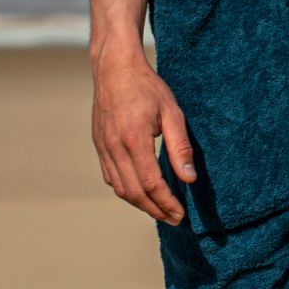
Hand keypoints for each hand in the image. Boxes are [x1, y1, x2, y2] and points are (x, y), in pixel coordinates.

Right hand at [91, 44, 196, 225]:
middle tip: (174, 219)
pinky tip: (141, 191)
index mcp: (134, 139)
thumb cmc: (147, 87)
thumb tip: (189, 179)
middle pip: (134, 193)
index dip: (166, 203)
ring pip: (120, 188)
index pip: (151, 183)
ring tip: (160, 209)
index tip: (180, 214)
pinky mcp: (99, 145)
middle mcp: (115, 147)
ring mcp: (103, 147)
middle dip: (155, 210)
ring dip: (140, 204)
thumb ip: (180, 146)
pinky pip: (111, 177)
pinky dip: (126, 190)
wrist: (115, 68)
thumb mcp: (171, 112)